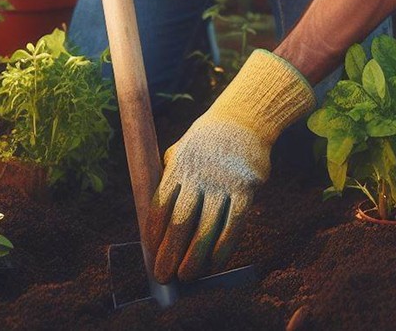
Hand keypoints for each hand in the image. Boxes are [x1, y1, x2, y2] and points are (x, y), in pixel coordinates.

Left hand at [145, 50, 314, 282]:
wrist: (244, 119)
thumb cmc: (207, 140)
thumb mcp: (181, 149)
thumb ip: (168, 177)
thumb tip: (155, 212)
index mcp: (178, 167)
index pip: (160, 206)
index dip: (155, 234)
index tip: (150, 255)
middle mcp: (199, 176)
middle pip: (181, 222)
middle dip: (170, 253)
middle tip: (164, 276)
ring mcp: (223, 183)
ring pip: (207, 228)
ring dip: (195, 257)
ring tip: (187, 276)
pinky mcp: (245, 189)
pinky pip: (234, 225)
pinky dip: (224, 248)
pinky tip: (215, 264)